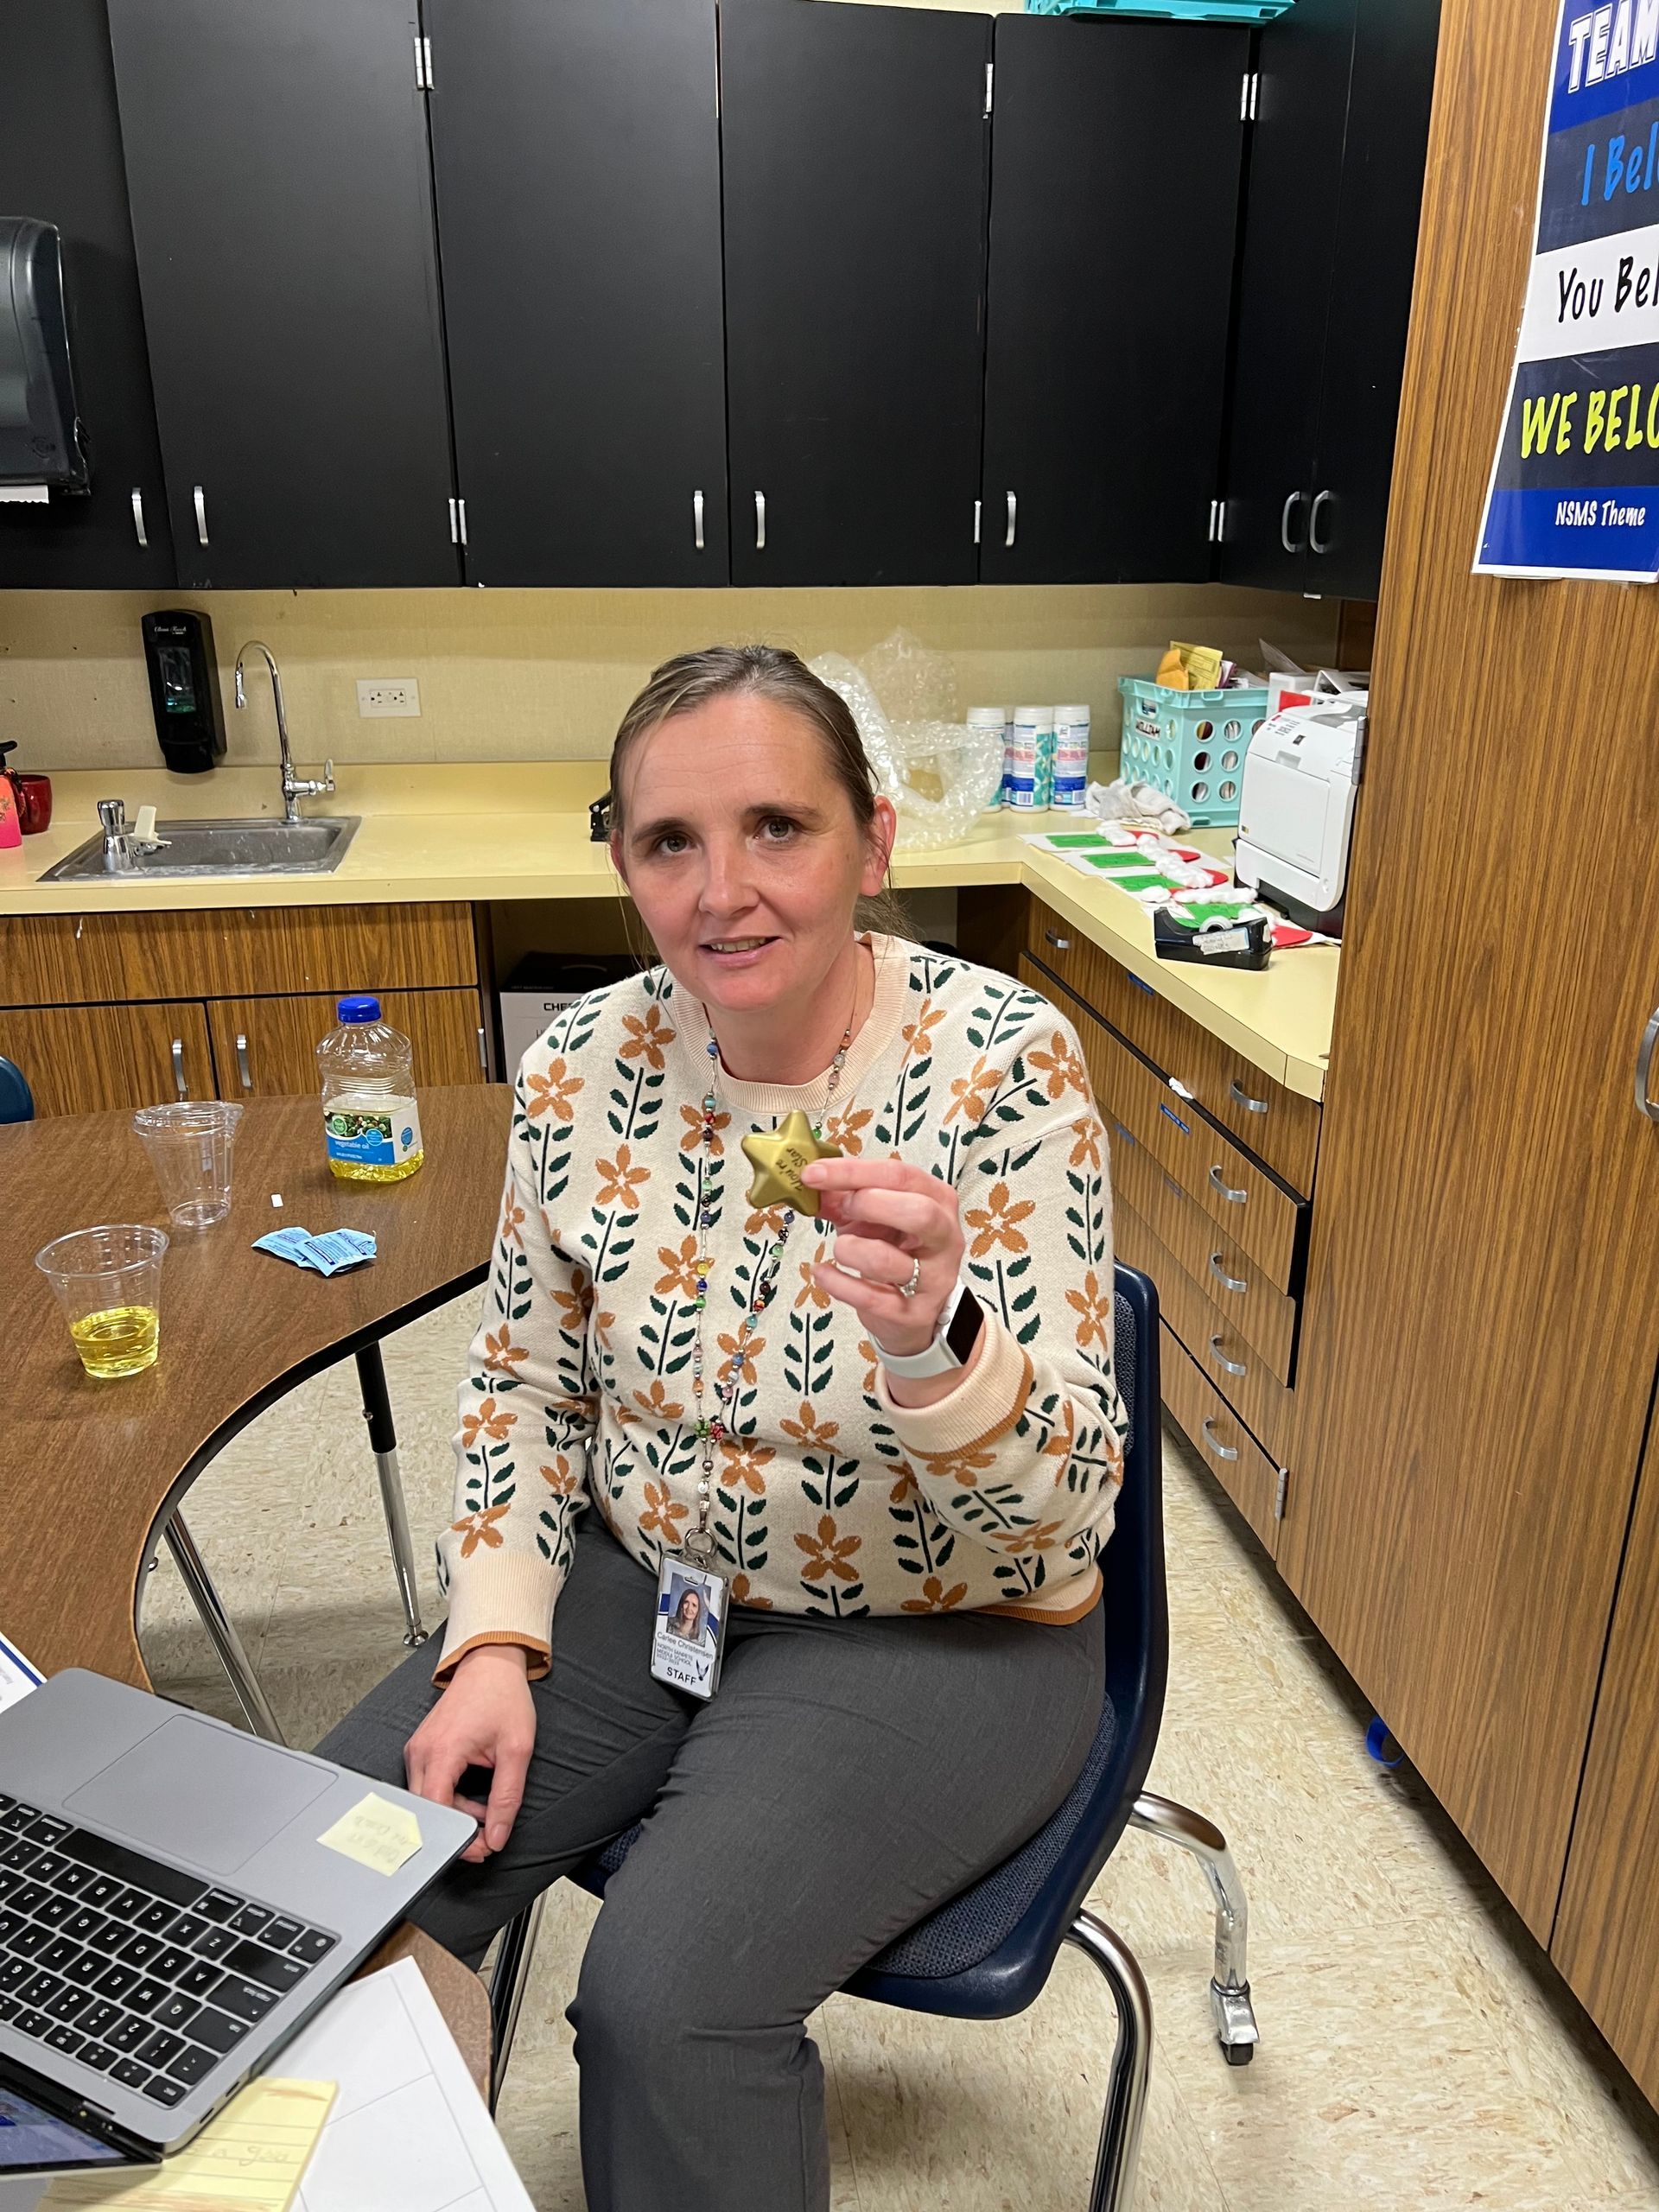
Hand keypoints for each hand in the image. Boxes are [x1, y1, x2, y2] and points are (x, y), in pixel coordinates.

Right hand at [405, 1644, 535, 1864]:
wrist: (490, 1664)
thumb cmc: (503, 1698)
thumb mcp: (516, 1750)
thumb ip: (507, 1797)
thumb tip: (496, 1837)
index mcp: (442, 1752)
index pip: (438, 1812)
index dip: (457, 1839)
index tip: (480, 1850)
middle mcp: (421, 1752)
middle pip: (428, 1812)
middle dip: (456, 1830)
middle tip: (485, 1838)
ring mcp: (417, 1750)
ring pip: (427, 1802)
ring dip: (455, 1813)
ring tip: (486, 1810)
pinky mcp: (420, 1750)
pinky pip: (428, 1786)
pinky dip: (449, 1798)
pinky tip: (472, 1796)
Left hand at [803, 1154, 964, 1360]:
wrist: (912, 1310)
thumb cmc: (894, 1251)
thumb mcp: (870, 1217)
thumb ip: (843, 1197)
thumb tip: (812, 1181)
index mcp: (937, 1199)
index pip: (900, 1176)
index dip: (852, 1172)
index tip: (813, 1174)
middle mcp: (945, 1237)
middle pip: (917, 1212)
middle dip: (869, 1205)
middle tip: (843, 1210)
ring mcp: (934, 1278)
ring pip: (887, 1258)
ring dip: (849, 1249)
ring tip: (840, 1248)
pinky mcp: (914, 1314)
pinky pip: (870, 1297)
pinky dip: (837, 1283)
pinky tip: (822, 1273)